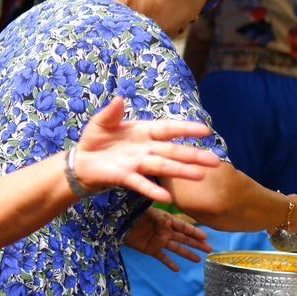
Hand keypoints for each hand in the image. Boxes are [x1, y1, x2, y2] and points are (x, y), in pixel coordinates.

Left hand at [72, 98, 220, 202]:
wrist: (81, 160)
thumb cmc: (96, 139)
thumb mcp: (101, 122)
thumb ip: (111, 113)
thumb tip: (119, 99)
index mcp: (143, 132)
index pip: (168, 129)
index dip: (186, 129)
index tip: (206, 131)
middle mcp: (146, 148)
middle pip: (173, 151)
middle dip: (193, 155)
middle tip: (215, 161)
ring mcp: (138, 164)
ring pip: (163, 167)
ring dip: (180, 171)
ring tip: (199, 176)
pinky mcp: (126, 177)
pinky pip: (141, 183)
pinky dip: (152, 189)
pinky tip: (166, 197)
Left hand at [125, 208, 211, 271]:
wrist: (118, 223)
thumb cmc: (134, 214)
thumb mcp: (149, 214)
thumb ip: (160, 220)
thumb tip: (170, 224)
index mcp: (165, 221)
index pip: (183, 227)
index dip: (194, 232)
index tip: (206, 237)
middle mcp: (164, 232)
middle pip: (184, 239)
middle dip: (196, 244)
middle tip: (210, 249)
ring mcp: (158, 241)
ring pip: (176, 249)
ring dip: (187, 254)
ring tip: (198, 260)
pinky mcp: (150, 249)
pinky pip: (162, 257)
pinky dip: (169, 263)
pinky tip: (177, 269)